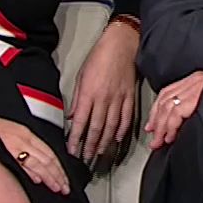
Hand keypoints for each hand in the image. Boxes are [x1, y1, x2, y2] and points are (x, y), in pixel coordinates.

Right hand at [0, 112, 70, 195]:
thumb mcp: (12, 134)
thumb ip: (25, 150)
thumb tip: (37, 172)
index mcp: (26, 134)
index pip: (49, 153)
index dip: (59, 167)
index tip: (65, 178)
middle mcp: (23, 139)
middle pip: (48, 160)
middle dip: (58, 175)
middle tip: (65, 188)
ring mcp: (15, 145)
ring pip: (39, 163)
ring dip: (50, 177)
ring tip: (56, 187)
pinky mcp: (5, 151)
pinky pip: (22, 164)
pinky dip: (32, 173)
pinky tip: (38, 181)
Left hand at [66, 23, 140, 164]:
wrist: (122, 45)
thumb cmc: (100, 57)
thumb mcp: (81, 75)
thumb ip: (77, 98)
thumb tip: (74, 116)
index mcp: (89, 93)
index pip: (81, 122)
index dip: (76, 139)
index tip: (72, 150)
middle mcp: (104, 99)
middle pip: (96, 128)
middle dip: (90, 146)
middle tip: (86, 158)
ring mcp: (119, 99)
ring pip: (111, 126)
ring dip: (105, 142)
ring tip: (100, 153)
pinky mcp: (130, 97)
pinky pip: (127, 118)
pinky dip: (122, 130)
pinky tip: (117, 138)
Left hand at [145, 70, 202, 149]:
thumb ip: (198, 105)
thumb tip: (183, 123)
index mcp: (197, 79)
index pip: (168, 93)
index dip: (157, 110)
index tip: (153, 125)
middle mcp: (194, 81)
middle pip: (165, 100)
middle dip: (156, 121)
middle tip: (154, 138)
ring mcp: (194, 88)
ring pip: (167, 107)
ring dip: (161, 127)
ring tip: (160, 141)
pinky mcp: (195, 97)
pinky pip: (175, 113)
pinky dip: (169, 126)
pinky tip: (170, 136)